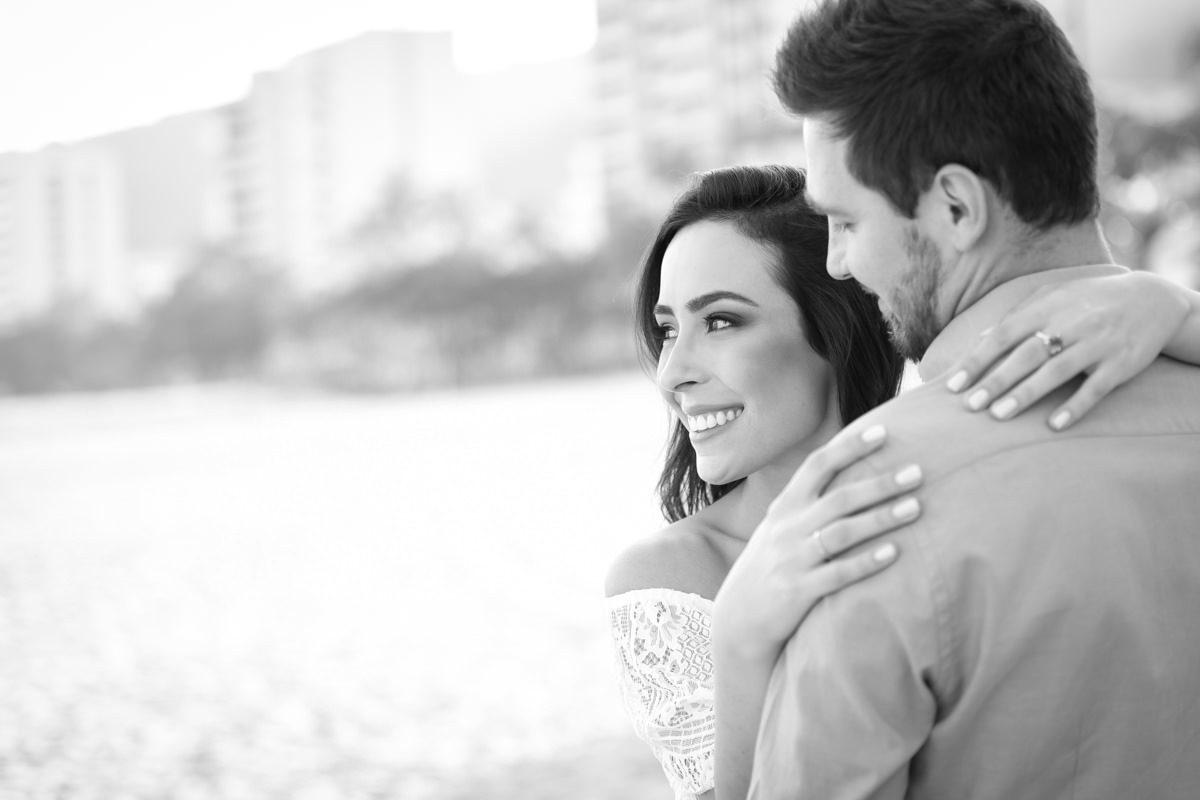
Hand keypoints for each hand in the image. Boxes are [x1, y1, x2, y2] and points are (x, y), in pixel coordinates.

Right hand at [712, 425, 920, 660]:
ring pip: (842, 533)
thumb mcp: (780, 526)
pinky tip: (894, 553)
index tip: (883, 432)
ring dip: (881, 518)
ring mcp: (792, 559)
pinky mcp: (799, 591)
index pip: (817, 466)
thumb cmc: (772, 564)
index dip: (849, 447)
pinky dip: (866, 562)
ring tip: (916, 508)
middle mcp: (787, 527)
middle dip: (880, 483)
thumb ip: (809, 503)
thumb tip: (851, 472)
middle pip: (839, 498)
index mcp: (784, 506)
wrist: (739, 616)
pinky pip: (838, 574)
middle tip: (917, 472)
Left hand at [945, 271, 1189, 429]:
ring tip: (998, 416)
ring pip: (1056, 371)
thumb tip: (978, 340)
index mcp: (1047, 307)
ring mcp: (1096, 344)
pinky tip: (1053, 425)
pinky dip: (1074, 405)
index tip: (954, 385)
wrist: (1151, 298)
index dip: (977, 360)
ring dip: (1026, 394)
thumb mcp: (1052, 298)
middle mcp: (1070, 324)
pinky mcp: (1120, 363)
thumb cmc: (1088, 301)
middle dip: (996, 380)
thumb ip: (1016, 317)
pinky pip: (1095, 387)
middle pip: (1026, 355)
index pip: (1004, 335)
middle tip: (970, 405)